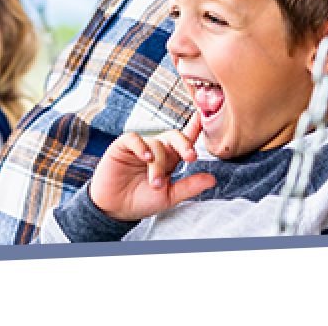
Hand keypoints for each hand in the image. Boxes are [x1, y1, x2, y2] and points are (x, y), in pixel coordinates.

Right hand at [86, 112, 215, 221]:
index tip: (203, 118)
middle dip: (184, 144)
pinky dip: (141, 147)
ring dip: (158, 165)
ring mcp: (140, 148)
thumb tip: (212, 180)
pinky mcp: (122, 147)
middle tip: (191, 157)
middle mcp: (157, 151)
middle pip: (174, 136)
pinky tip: (146, 159)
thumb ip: (188, 187)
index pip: (184, 142)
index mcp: (170, 160)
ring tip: (154, 184)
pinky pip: (134, 139)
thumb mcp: (168, 197)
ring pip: (156, 144)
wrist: (115, 209)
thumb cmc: (141, 202)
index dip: (194, 128)